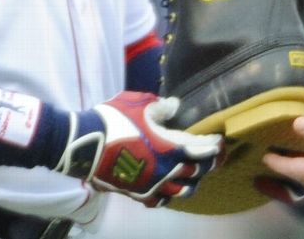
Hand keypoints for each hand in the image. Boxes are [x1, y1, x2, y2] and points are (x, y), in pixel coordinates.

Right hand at [56, 91, 222, 206]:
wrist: (83, 144)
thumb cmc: (112, 120)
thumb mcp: (139, 104)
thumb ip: (161, 106)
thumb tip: (175, 105)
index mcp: (169, 148)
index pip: (201, 151)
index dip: (214, 147)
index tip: (220, 142)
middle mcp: (165, 171)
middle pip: (197, 173)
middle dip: (208, 164)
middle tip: (213, 156)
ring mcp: (151, 186)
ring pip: (182, 191)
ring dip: (191, 182)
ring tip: (193, 173)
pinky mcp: (136, 194)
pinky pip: (161, 200)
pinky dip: (169, 194)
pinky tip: (168, 187)